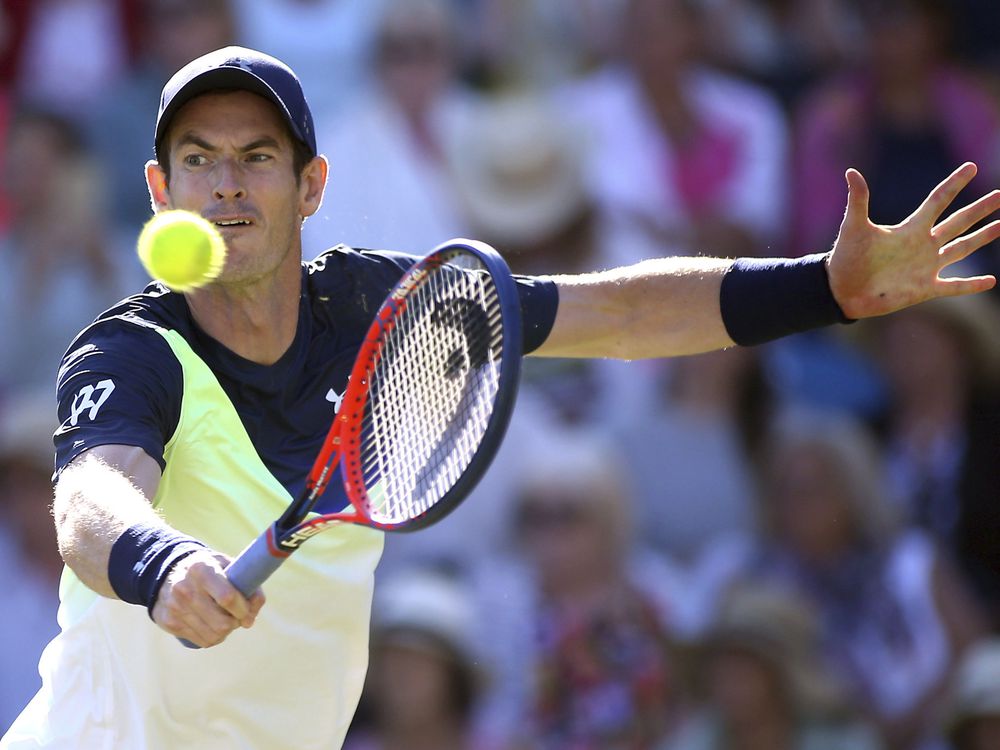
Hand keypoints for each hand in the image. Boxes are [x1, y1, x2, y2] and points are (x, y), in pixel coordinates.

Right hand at [151, 549, 265, 647]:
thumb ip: (249, 586)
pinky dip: (214, 637)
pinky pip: (202, 641)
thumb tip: (250, 620)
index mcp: (202, 569)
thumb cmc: (211, 570)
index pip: (227, 597)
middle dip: (236, 622)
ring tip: (226, 619)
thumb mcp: (230, 566)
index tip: (247, 610)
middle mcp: (184, 588)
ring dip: (226, 631)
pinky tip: (213, 625)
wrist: (170, 573)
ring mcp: (174, 607)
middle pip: (222, 623)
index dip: (243, 609)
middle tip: (238, 616)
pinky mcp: (169, 622)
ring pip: (213, 636)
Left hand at [827, 162, 999, 318]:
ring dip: (983, 237)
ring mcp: (926, 267)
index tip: (971, 167)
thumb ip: (858, 200)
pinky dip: (971, 285)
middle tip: (999, 194)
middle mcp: (922, 245)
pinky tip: (991, 281)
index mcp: (909, 228)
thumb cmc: (846, 258)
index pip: (937, 200)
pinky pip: (954, 286)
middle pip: (958, 222)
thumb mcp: (853, 227)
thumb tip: (851, 171)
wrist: (841, 290)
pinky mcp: (925, 289)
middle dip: (979, 209)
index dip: (954, 184)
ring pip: (962, 249)